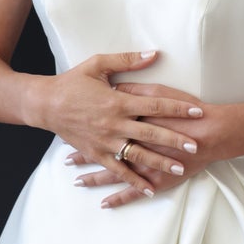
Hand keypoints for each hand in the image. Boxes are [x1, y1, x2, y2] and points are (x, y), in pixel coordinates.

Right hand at [44, 51, 202, 197]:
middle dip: (176, 139)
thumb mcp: (97, 64)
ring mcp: (105, 141)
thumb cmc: (72, 82)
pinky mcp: (96, 153)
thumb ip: (127, 60)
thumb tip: (154, 54)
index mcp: (118, 100)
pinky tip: (150, 189)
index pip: (155, 104)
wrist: (45, 104)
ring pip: (138, 154)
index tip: (198, 111)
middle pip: (152, 132)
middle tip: (196, 144)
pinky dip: (134, 180)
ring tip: (181, 167)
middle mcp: (114, 123)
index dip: (178, 107)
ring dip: (160, 162)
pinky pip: (118, 170)